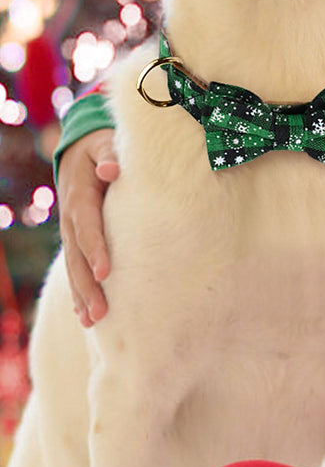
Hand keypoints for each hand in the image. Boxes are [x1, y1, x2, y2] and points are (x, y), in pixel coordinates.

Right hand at [56, 129, 118, 326]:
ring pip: (74, 267)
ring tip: (92, 322)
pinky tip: (85, 316)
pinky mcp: (75, 239)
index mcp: (80, 196)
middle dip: (88, 285)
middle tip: (100, 312)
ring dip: (82, 295)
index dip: (96, 249)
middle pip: (78, 257)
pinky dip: (79, 292)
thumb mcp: (105, 145)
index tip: (107, 272)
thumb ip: (111, 156)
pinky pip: (75, 268)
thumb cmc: (102, 148)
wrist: (80, 151)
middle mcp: (71, 218)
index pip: (88, 227)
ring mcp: (70, 232)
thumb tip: (112, 169)